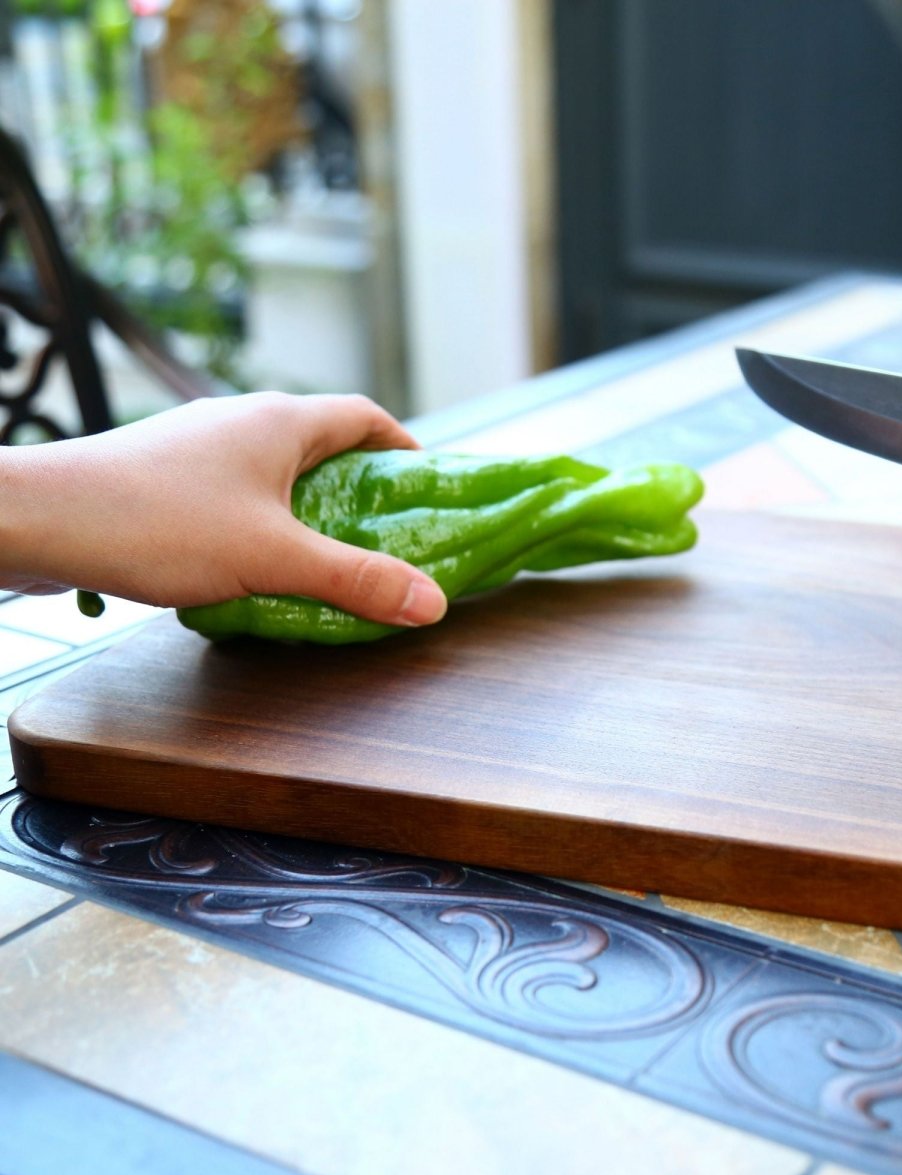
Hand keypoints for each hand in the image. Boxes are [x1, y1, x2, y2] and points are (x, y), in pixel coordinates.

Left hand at [0, 392, 447, 625]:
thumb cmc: (158, 523)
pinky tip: (254, 566)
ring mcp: (199, 444)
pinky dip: (262, 520)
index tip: (426, 483)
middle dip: (359, 486)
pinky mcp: (164, 472)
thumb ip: (356, 581)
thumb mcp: (273, 559)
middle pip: (322, 442)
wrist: (38, 519)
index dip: (403, 445)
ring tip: (325, 558)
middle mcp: (242, 419)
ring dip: (307, 507)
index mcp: (281, 421)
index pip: (365, 414)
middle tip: (385, 535)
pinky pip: (235, 490)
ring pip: (275, 469)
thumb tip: (432, 603)